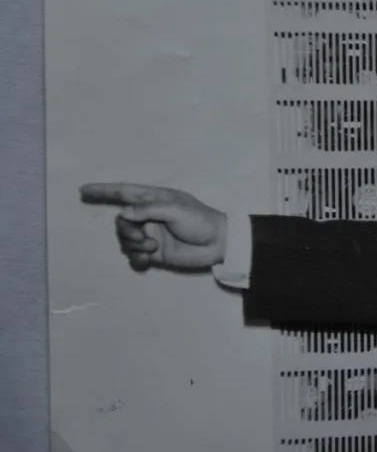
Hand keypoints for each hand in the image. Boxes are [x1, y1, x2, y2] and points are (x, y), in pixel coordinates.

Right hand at [79, 183, 227, 270]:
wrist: (219, 244)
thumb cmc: (201, 221)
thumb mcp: (176, 209)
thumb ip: (148, 209)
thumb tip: (123, 213)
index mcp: (155, 199)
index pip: (124, 192)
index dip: (103, 191)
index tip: (83, 190)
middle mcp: (150, 216)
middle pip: (121, 222)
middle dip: (126, 231)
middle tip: (145, 237)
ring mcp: (151, 234)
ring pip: (126, 240)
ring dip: (134, 245)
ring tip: (153, 247)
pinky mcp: (155, 253)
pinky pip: (134, 257)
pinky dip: (137, 259)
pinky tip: (147, 261)